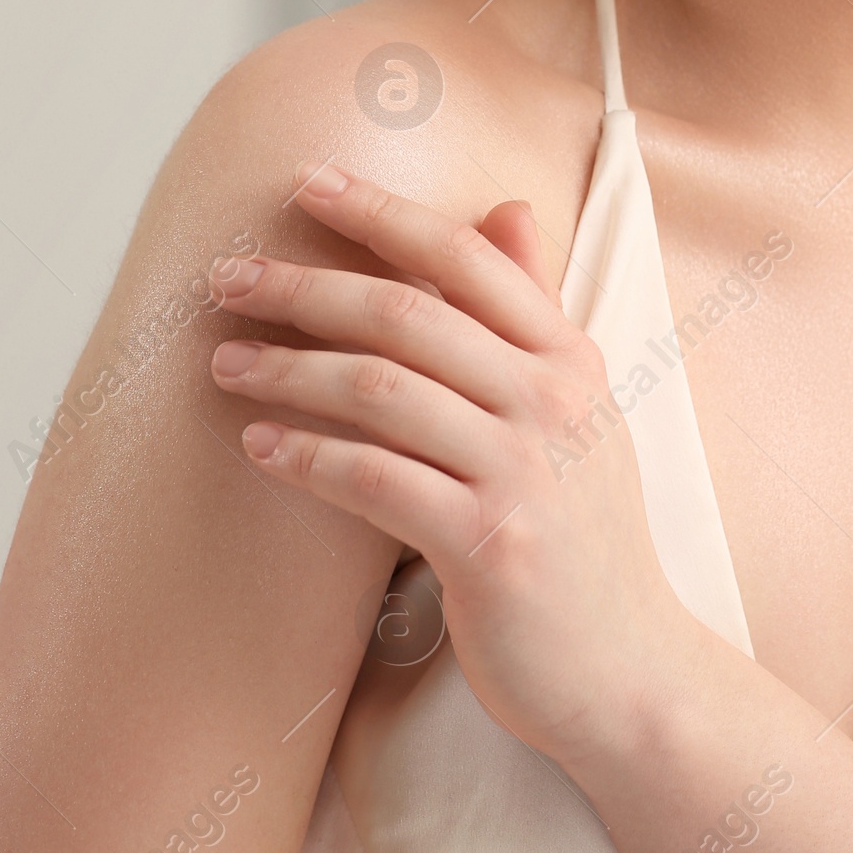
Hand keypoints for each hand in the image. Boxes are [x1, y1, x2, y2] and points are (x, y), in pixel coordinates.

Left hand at [207, 161, 707, 770]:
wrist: (629, 670)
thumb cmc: (584, 535)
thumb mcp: (578, 409)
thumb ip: (533, 311)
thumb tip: (507, 208)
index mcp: (568, 357)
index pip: (467, 256)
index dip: (383, 211)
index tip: (309, 182)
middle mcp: (551, 401)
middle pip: (409, 313)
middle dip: (306, 286)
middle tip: (228, 277)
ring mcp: (524, 473)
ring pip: (382, 390)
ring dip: (289, 369)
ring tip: (224, 361)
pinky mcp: (491, 546)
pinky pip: (377, 482)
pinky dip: (308, 458)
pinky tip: (258, 447)